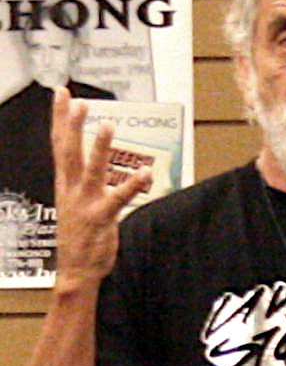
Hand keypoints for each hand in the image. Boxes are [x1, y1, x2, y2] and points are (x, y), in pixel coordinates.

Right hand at [51, 87, 151, 290]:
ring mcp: (86, 203)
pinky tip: (144, 173)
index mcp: (65, 183)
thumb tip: (85, 155)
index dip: (60, 119)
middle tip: (77, 101)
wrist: (76, 271)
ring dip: (99, 148)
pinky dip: (131, 185)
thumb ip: (78, 176)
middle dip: (72, 125)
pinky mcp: (102, 217)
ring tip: (107, 125)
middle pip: (69, 152)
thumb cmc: (78, 234)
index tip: (61, 94)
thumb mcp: (72, 199)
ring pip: (92, 170)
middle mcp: (72, 190)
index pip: (60, 144)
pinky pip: (118, 198)